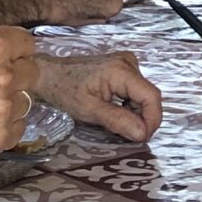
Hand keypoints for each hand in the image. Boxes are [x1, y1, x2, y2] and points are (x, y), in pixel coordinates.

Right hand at [0, 0, 38, 162]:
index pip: (26, 41)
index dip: (8, 48)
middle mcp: (4, 77)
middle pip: (32, 69)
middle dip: (12, 72)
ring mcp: (4, 109)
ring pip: (27, 97)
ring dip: (9, 98)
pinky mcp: (3, 137)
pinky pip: (20, 125)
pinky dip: (4, 124)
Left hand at [33, 51, 162, 143]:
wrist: (49, 74)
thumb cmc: (65, 90)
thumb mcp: (89, 110)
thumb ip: (117, 121)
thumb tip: (142, 133)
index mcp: (121, 70)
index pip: (151, 96)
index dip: (152, 120)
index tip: (142, 138)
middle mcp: (129, 63)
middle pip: (148, 96)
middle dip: (142, 118)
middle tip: (127, 135)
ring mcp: (127, 64)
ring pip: (143, 95)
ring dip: (136, 113)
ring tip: (117, 123)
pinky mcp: (123, 68)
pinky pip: (136, 91)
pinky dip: (130, 105)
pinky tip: (115, 112)